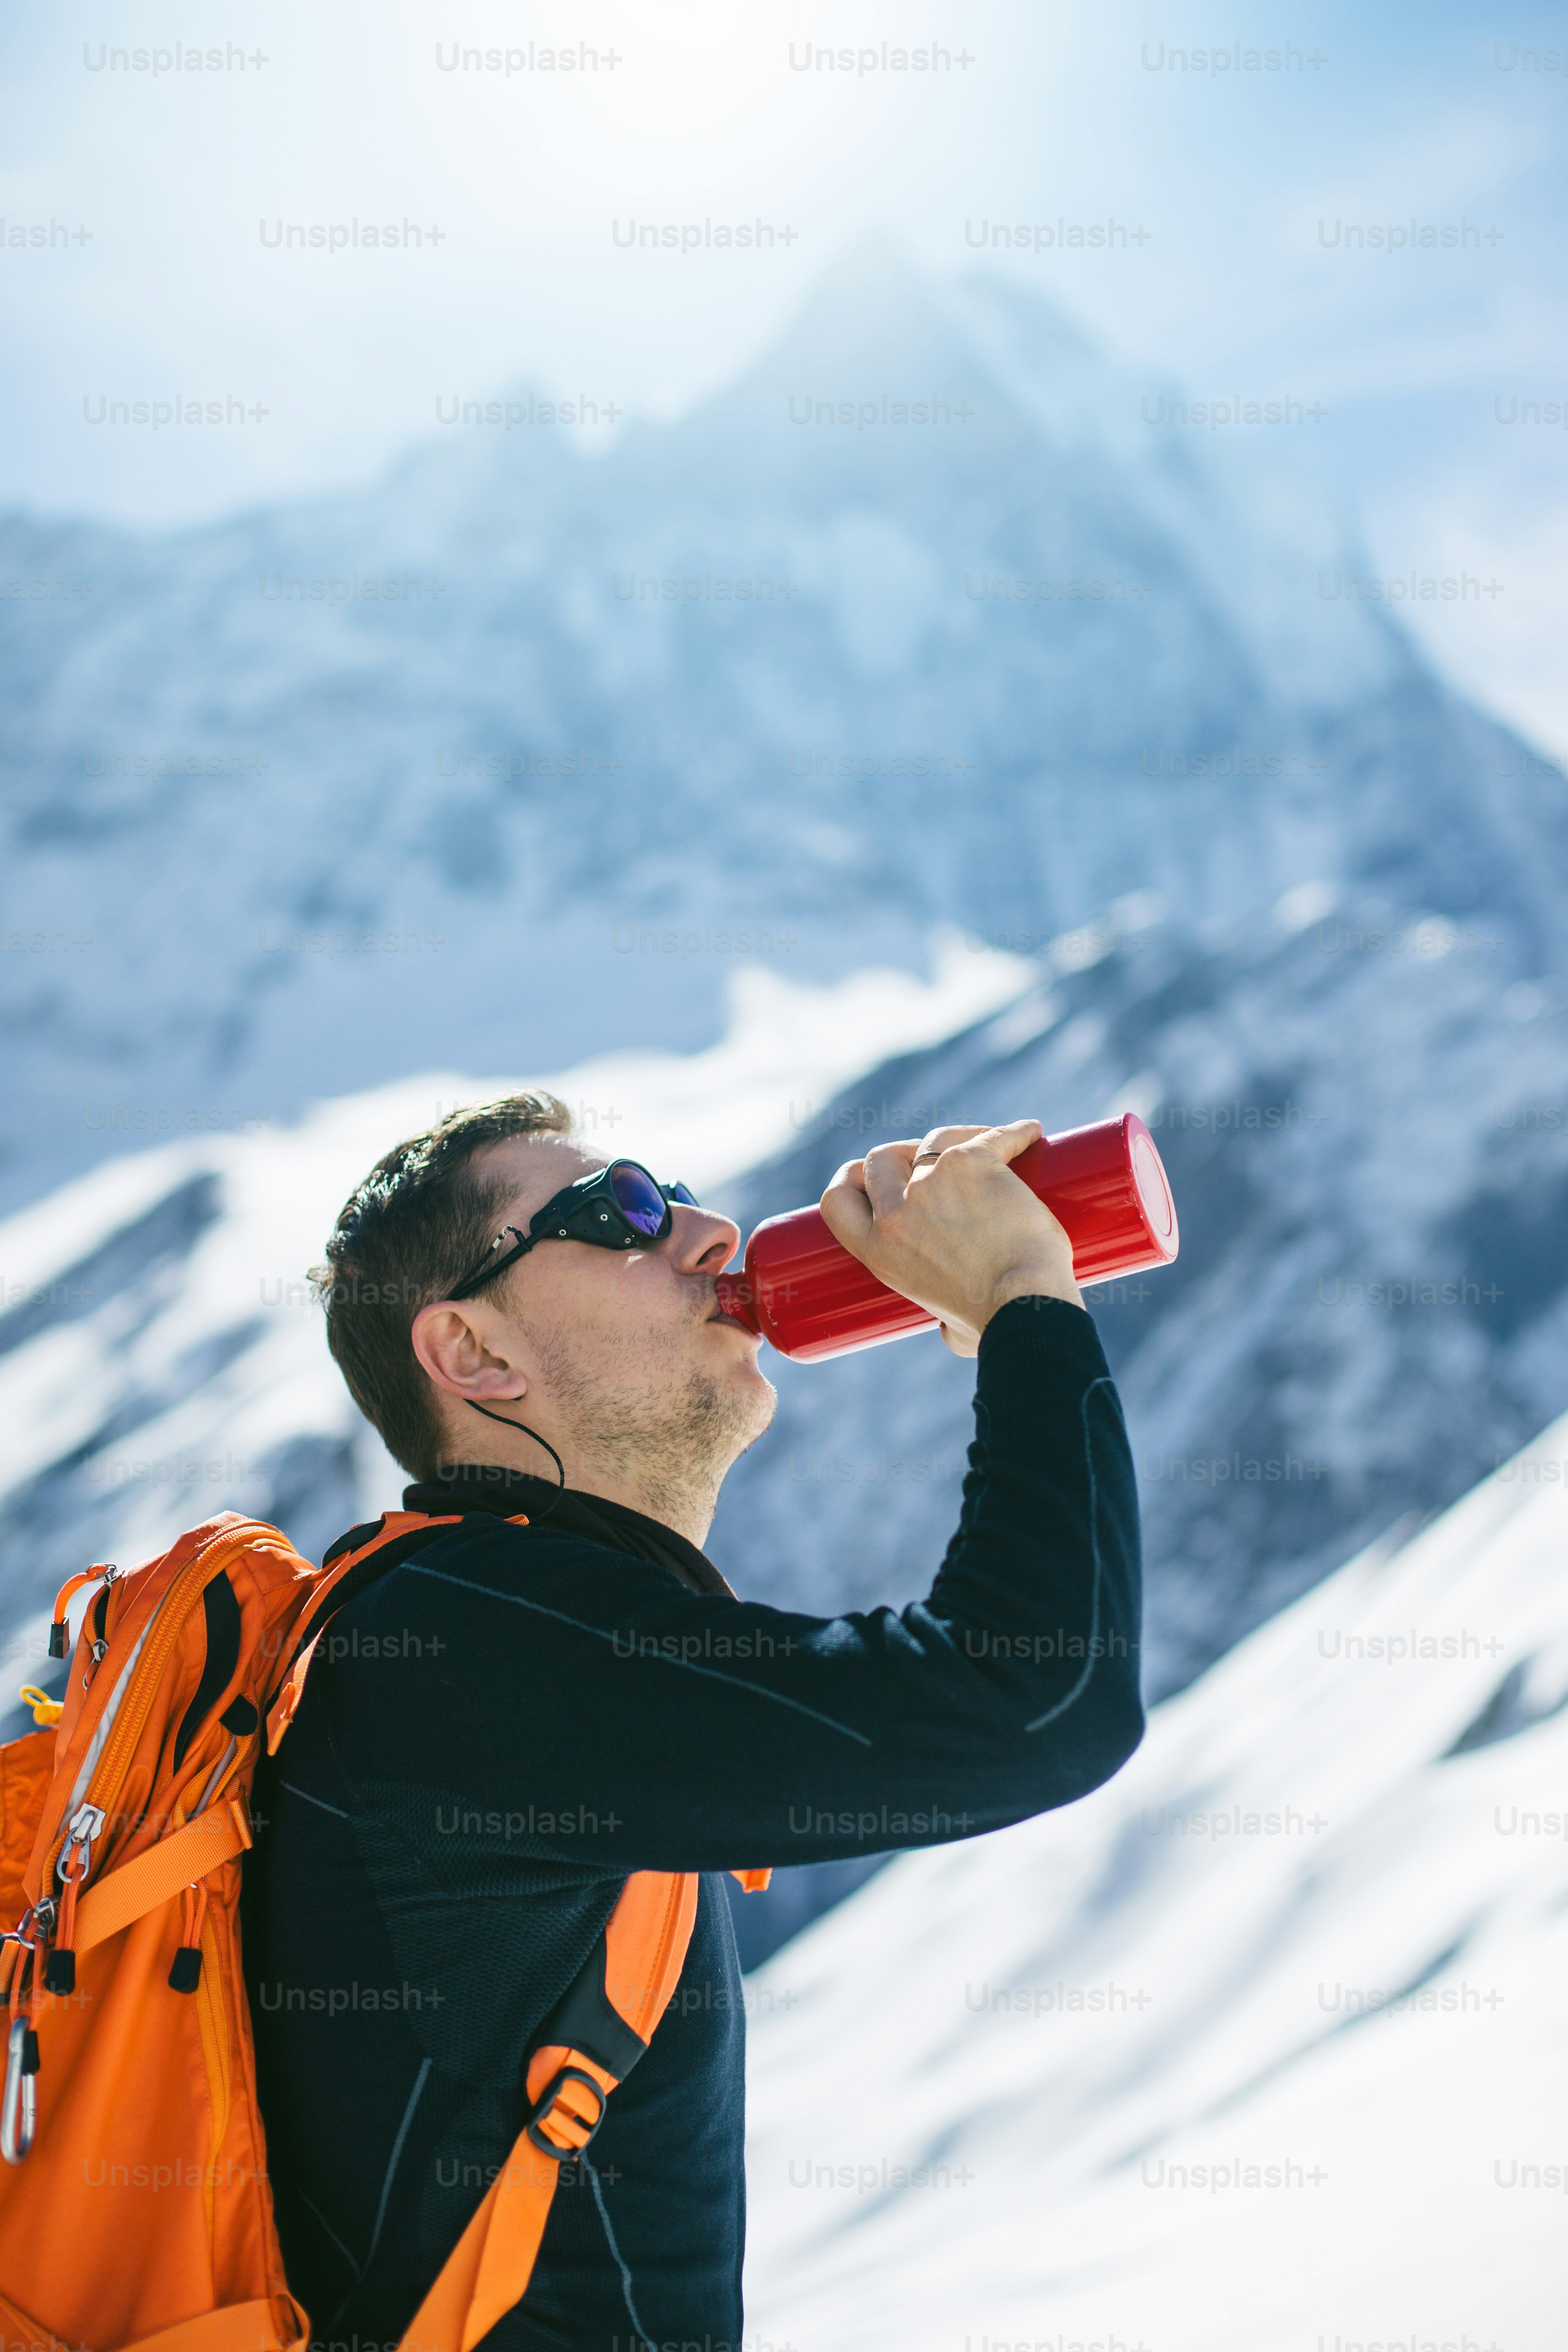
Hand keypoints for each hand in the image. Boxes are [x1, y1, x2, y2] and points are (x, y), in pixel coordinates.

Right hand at [819, 1120, 1081, 1357]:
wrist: (1025, 1307)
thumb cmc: (994, 1325)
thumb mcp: (944, 1327)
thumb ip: (942, 1326)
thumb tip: (949, 1330)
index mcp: (878, 1252)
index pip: (837, 1200)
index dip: (851, 1180)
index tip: (875, 1176)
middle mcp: (894, 1213)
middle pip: (880, 1158)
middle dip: (903, 1152)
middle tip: (937, 1159)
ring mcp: (930, 1183)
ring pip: (935, 1138)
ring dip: (957, 1137)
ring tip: (984, 1145)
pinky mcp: (971, 1162)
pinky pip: (992, 1135)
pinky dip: (1015, 1133)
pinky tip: (1031, 1134)